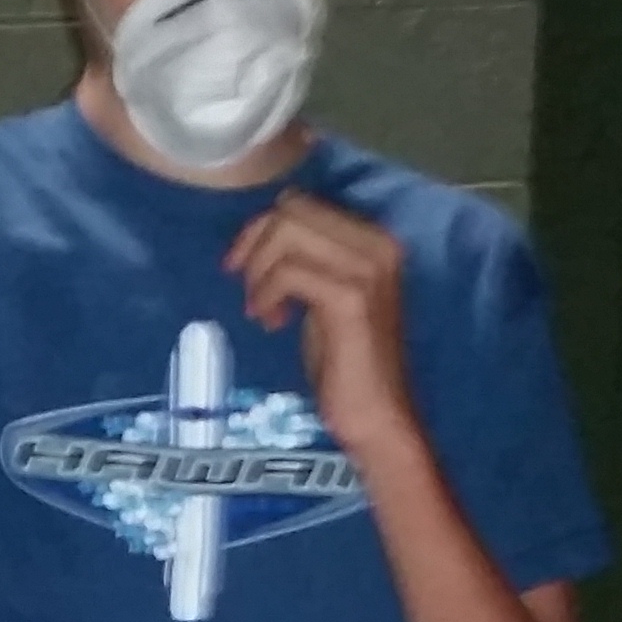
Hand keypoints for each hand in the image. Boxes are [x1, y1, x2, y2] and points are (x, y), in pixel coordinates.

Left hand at [226, 191, 421, 459]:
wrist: (379, 418)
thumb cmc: (347, 364)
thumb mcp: (323, 297)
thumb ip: (306, 261)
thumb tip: (262, 234)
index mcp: (375, 239)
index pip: (302, 203)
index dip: (261, 229)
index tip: (242, 267)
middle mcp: (378, 245)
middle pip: (291, 210)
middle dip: (255, 245)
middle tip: (248, 290)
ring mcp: (368, 269)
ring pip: (287, 234)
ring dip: (260, 272)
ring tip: (262, 310)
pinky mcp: (351, 298)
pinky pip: (288, 271)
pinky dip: (267, 292)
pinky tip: (271, 321)